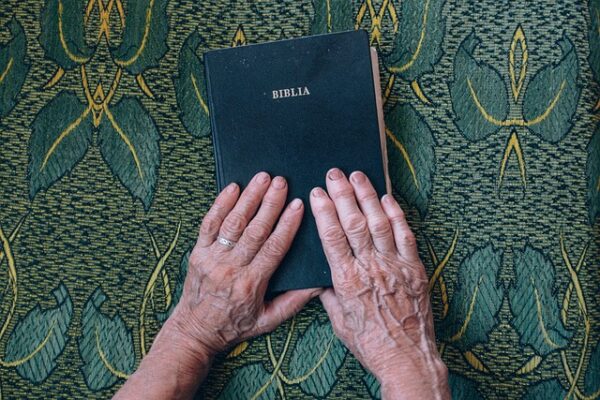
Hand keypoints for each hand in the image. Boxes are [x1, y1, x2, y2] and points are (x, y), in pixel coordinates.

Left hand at [115, 172, 319, 399]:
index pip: (273, 248)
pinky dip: (220, 204)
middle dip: (270, 203)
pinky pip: (209, 224)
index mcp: (251, 284)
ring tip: (262, 177)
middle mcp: (231, 268)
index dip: (287, 224)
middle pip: (254, 230)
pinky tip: (232, 187)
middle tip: (282, 182)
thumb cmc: (234, 325)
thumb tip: (319, 283)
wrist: (195, 331)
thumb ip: (294, 302)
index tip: (298, 205)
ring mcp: (212, 258)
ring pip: (233, 222)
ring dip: (249, 197)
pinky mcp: (198, 252)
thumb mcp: (268, 320)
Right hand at [310, 168, 448, 399]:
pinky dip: (396, 214)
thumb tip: (321, 275)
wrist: (407, 357)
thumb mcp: (339, 321)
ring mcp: (395, 265)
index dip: (324, 211)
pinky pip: (405, 235)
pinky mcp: (414, 268)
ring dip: (368, 196)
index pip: (332, 236)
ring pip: (379, 222)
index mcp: (347, 280)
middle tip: (335, 173)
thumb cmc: (370, 342)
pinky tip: (387, 198)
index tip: (317, 193)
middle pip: (354, 222)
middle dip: (343, 194)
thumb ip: (329, 294)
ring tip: (358, 176)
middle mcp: (371, 267)